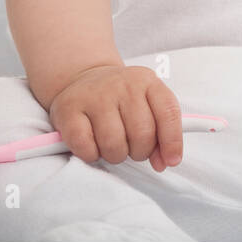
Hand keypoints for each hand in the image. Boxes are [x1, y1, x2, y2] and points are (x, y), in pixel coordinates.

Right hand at [47, 64, 183, 171]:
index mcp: (147, 82)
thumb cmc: (120, 99)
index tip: (171, 161)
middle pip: (142, 134)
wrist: (84, 78)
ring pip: (114, 144)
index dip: (172, 142)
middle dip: (139, 152)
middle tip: (132, 148)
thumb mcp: (147, 104)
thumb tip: (166, 162)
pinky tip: (93, 145)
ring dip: (115, 155)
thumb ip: (161, 132)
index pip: (168, 113)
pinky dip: (91, 154)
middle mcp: (123, 85)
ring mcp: (95, 95)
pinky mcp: (69, 109)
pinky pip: (85, 147)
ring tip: (113, 146)